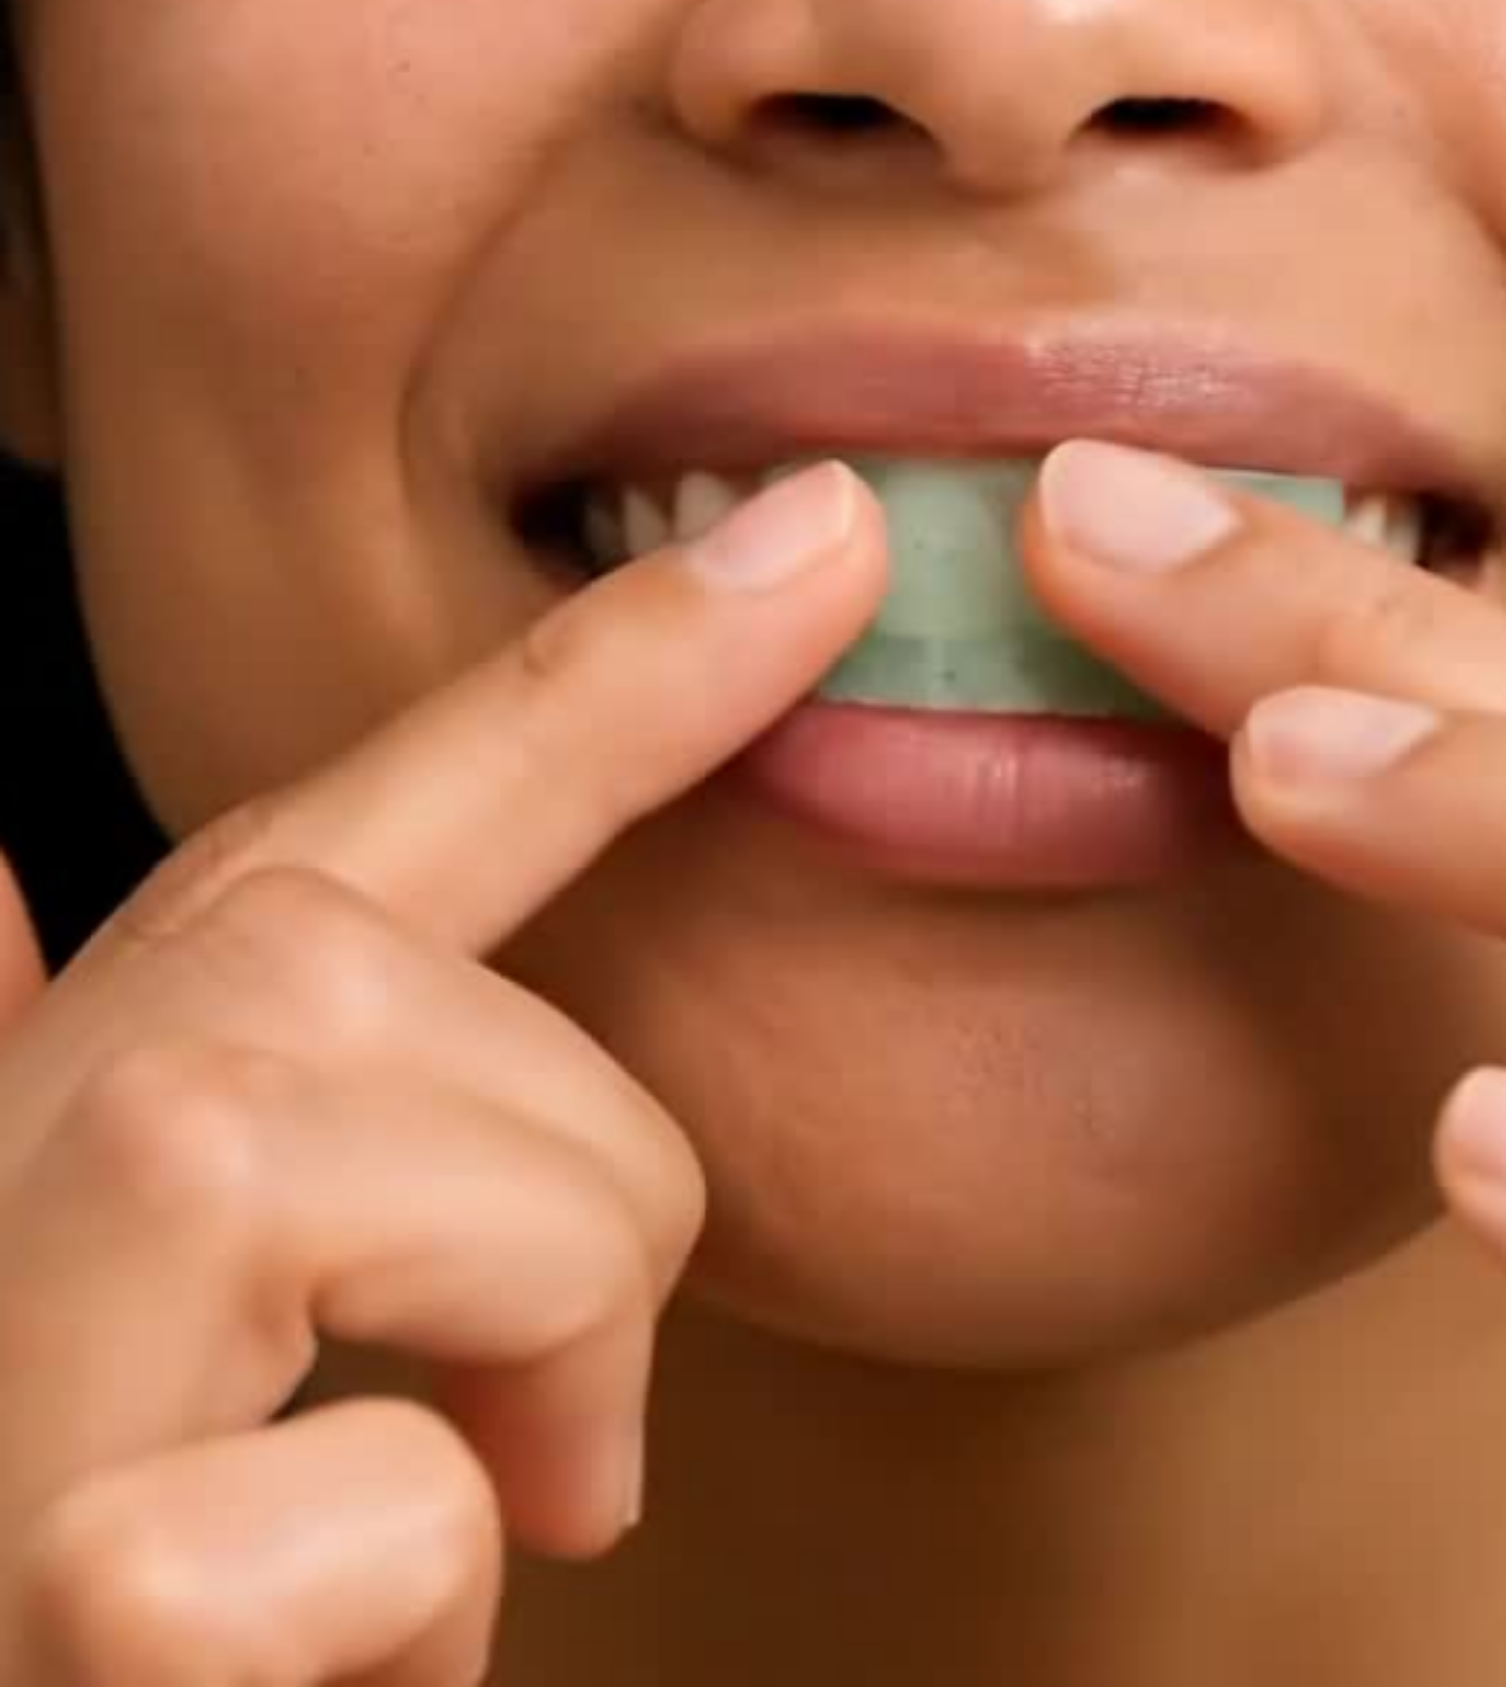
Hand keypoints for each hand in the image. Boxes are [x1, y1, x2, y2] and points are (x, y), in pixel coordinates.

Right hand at [0, 463, 885, 1686]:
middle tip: (554, 1421)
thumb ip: (242, 1133)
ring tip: (485, 1519)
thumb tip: (20, 875)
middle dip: (559, 1171)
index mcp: (55, 1147)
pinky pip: (358, 1503)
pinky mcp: (60, 1602)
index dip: (582, 680)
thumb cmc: (222, 1625)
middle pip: (319, 959)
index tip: (821, 538)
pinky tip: (341, 1679)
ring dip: (521, 1345)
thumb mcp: (228, 1361)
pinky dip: (423, 1598)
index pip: (308, 843)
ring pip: (323, 1147)